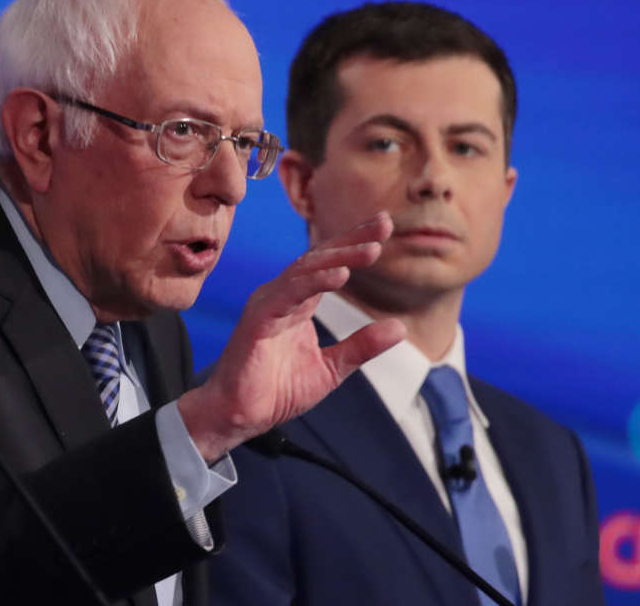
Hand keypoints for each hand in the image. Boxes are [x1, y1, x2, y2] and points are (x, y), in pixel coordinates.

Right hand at [178, 212, 404, 462]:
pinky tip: (340, 275)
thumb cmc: (276, 390)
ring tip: (372, 249)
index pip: (329, 265)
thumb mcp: (331, 368)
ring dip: (339, 257)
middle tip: (384, 224)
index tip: (385, 228)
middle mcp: (283, 296)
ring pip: (305, 269)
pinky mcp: (258, 318)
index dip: (355, 244)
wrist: (239, 416)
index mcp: (298, 303)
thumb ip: (362, 346)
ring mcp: (269, 304)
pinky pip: (288, 293)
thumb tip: (400, 327)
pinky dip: (314, 281)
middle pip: (319, 258)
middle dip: (352, 239)